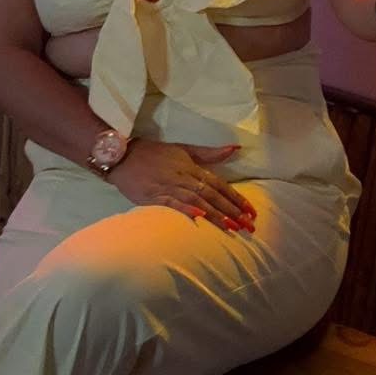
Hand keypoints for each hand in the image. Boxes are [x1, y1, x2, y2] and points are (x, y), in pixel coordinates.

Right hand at [107, 139, 257, 234]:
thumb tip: (235, 147)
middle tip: (248, 225)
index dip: (236, 197)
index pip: (219, 184)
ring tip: (232, 227)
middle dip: (231, 210)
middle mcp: (184, 178)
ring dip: (215, 215)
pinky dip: (186, 209)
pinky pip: (172, 204)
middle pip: (212, 195)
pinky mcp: (153, 197)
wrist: (123, 156)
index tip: (251, 211)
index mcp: (192, 168)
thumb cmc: (155, 154)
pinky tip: (199, 218)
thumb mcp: (184, 149)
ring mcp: (169, 187)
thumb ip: (209, 153)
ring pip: (197, 201)